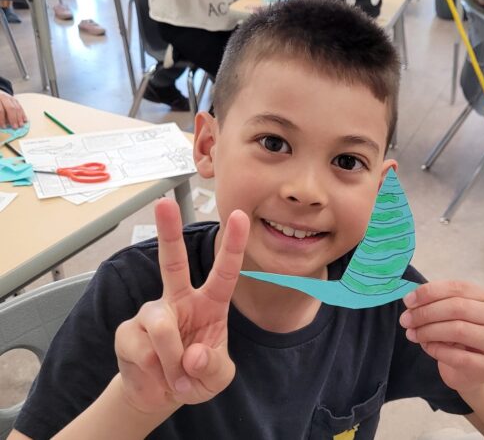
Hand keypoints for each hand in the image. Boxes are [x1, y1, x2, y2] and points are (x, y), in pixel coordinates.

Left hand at [0, 90, 26, 128]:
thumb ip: (0, 114)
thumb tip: (5, 123)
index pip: (1, 110)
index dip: (2, 119)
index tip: (4, 126)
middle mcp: (4, 97)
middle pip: (11, 108)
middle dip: (13, 119)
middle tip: (15, 127)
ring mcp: (11, 98)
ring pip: (17, 108)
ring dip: (20, 118)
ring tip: (21, 125)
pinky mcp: (15, 100)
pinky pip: (21, 107)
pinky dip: (23, 114)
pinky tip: (25, 120)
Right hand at [114, 198, 248, 413]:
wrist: (159, 396)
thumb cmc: (194, 376)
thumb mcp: (216, 378)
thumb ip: (212, 367)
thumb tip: (191, 354)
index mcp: (210, 304)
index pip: (224, 272)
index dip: (233, 245)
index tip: (240, 215)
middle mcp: (179, 300)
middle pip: (172, 261)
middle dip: (168, 231)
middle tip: (164, 202)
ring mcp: (151, 313)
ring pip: (162, 327)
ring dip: (172, 360)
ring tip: (174, 375)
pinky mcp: (127, 331)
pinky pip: (142, 349)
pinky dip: (154, 372)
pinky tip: (154, 373)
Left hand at [399, 281, 483, 393]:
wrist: (475, 373)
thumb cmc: (461, 339)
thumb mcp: (450, 317)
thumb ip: (435, 305)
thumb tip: (411, 301)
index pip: (457, 287)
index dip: (430, 292)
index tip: (408, 300)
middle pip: (458, 307)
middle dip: (426, 312)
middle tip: (406, 320)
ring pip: (459, 329)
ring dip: (429, 331)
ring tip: (413, 334)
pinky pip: (459, 356)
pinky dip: (438, 350)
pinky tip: (427, 348)